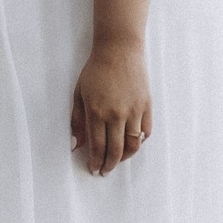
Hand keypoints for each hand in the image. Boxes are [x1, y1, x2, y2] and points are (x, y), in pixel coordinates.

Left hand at [72, 38, 152, 174]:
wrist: (119, 50)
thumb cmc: (95, 70)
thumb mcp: (79, 93)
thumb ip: (77, 120)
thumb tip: (75, 144)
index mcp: (97, 112)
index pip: (97, 146)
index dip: (95, 162)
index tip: (94, 169)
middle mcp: (116, 115)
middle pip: (115, 150)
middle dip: (109, 165)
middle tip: (104, 171)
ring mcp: (134, 111)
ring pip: (133, 145)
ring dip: (125, 158)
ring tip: (118, 161)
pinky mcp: (147, 106)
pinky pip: (145, 132)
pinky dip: (139, 141)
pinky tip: (132, 144)